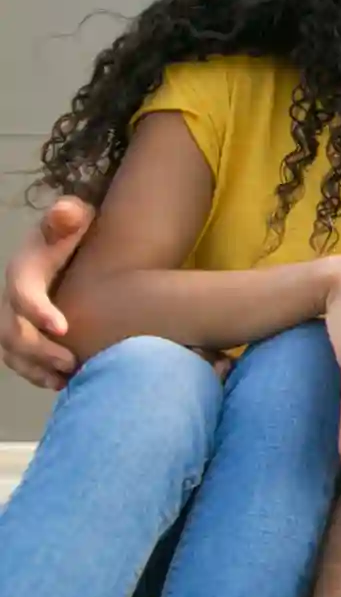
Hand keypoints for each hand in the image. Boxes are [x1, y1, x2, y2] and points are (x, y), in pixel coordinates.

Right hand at [2, 198, 93, 388]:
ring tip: (65, 380)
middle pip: (11, 331)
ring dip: (34, 368)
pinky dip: (35, 373)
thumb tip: (66, 213)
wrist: (69, 241)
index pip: (21, 294)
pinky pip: (19, 358)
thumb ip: (67, 215)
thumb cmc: (73, 228)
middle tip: (71, 362)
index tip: (64, 328)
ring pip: (11, 350)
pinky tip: (62, 383)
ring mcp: (15, 317)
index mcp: (23, 271)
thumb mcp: (72, 216)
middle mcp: (12, 297)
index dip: (37, 311)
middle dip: (38, 350)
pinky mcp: (25, 330)